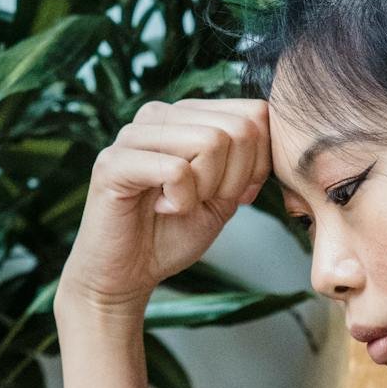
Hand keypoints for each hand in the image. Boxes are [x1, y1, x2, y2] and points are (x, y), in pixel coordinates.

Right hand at [57, 97, 270, 314]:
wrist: (128, 273)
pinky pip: (177, 170)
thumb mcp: (224, 197)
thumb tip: (273, 138)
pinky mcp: (114, 163)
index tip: (230, 193)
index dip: (257, 163)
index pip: (254, 114)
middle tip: (202, 202)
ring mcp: (133, 134)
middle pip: (238, 128)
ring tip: (178, 204)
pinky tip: (162, 208)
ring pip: (212, 142)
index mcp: (186, 115)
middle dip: (234, 179)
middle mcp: (159, 114)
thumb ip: (247, 164)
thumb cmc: (172, 233)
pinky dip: (182, 201)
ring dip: (207, 189)